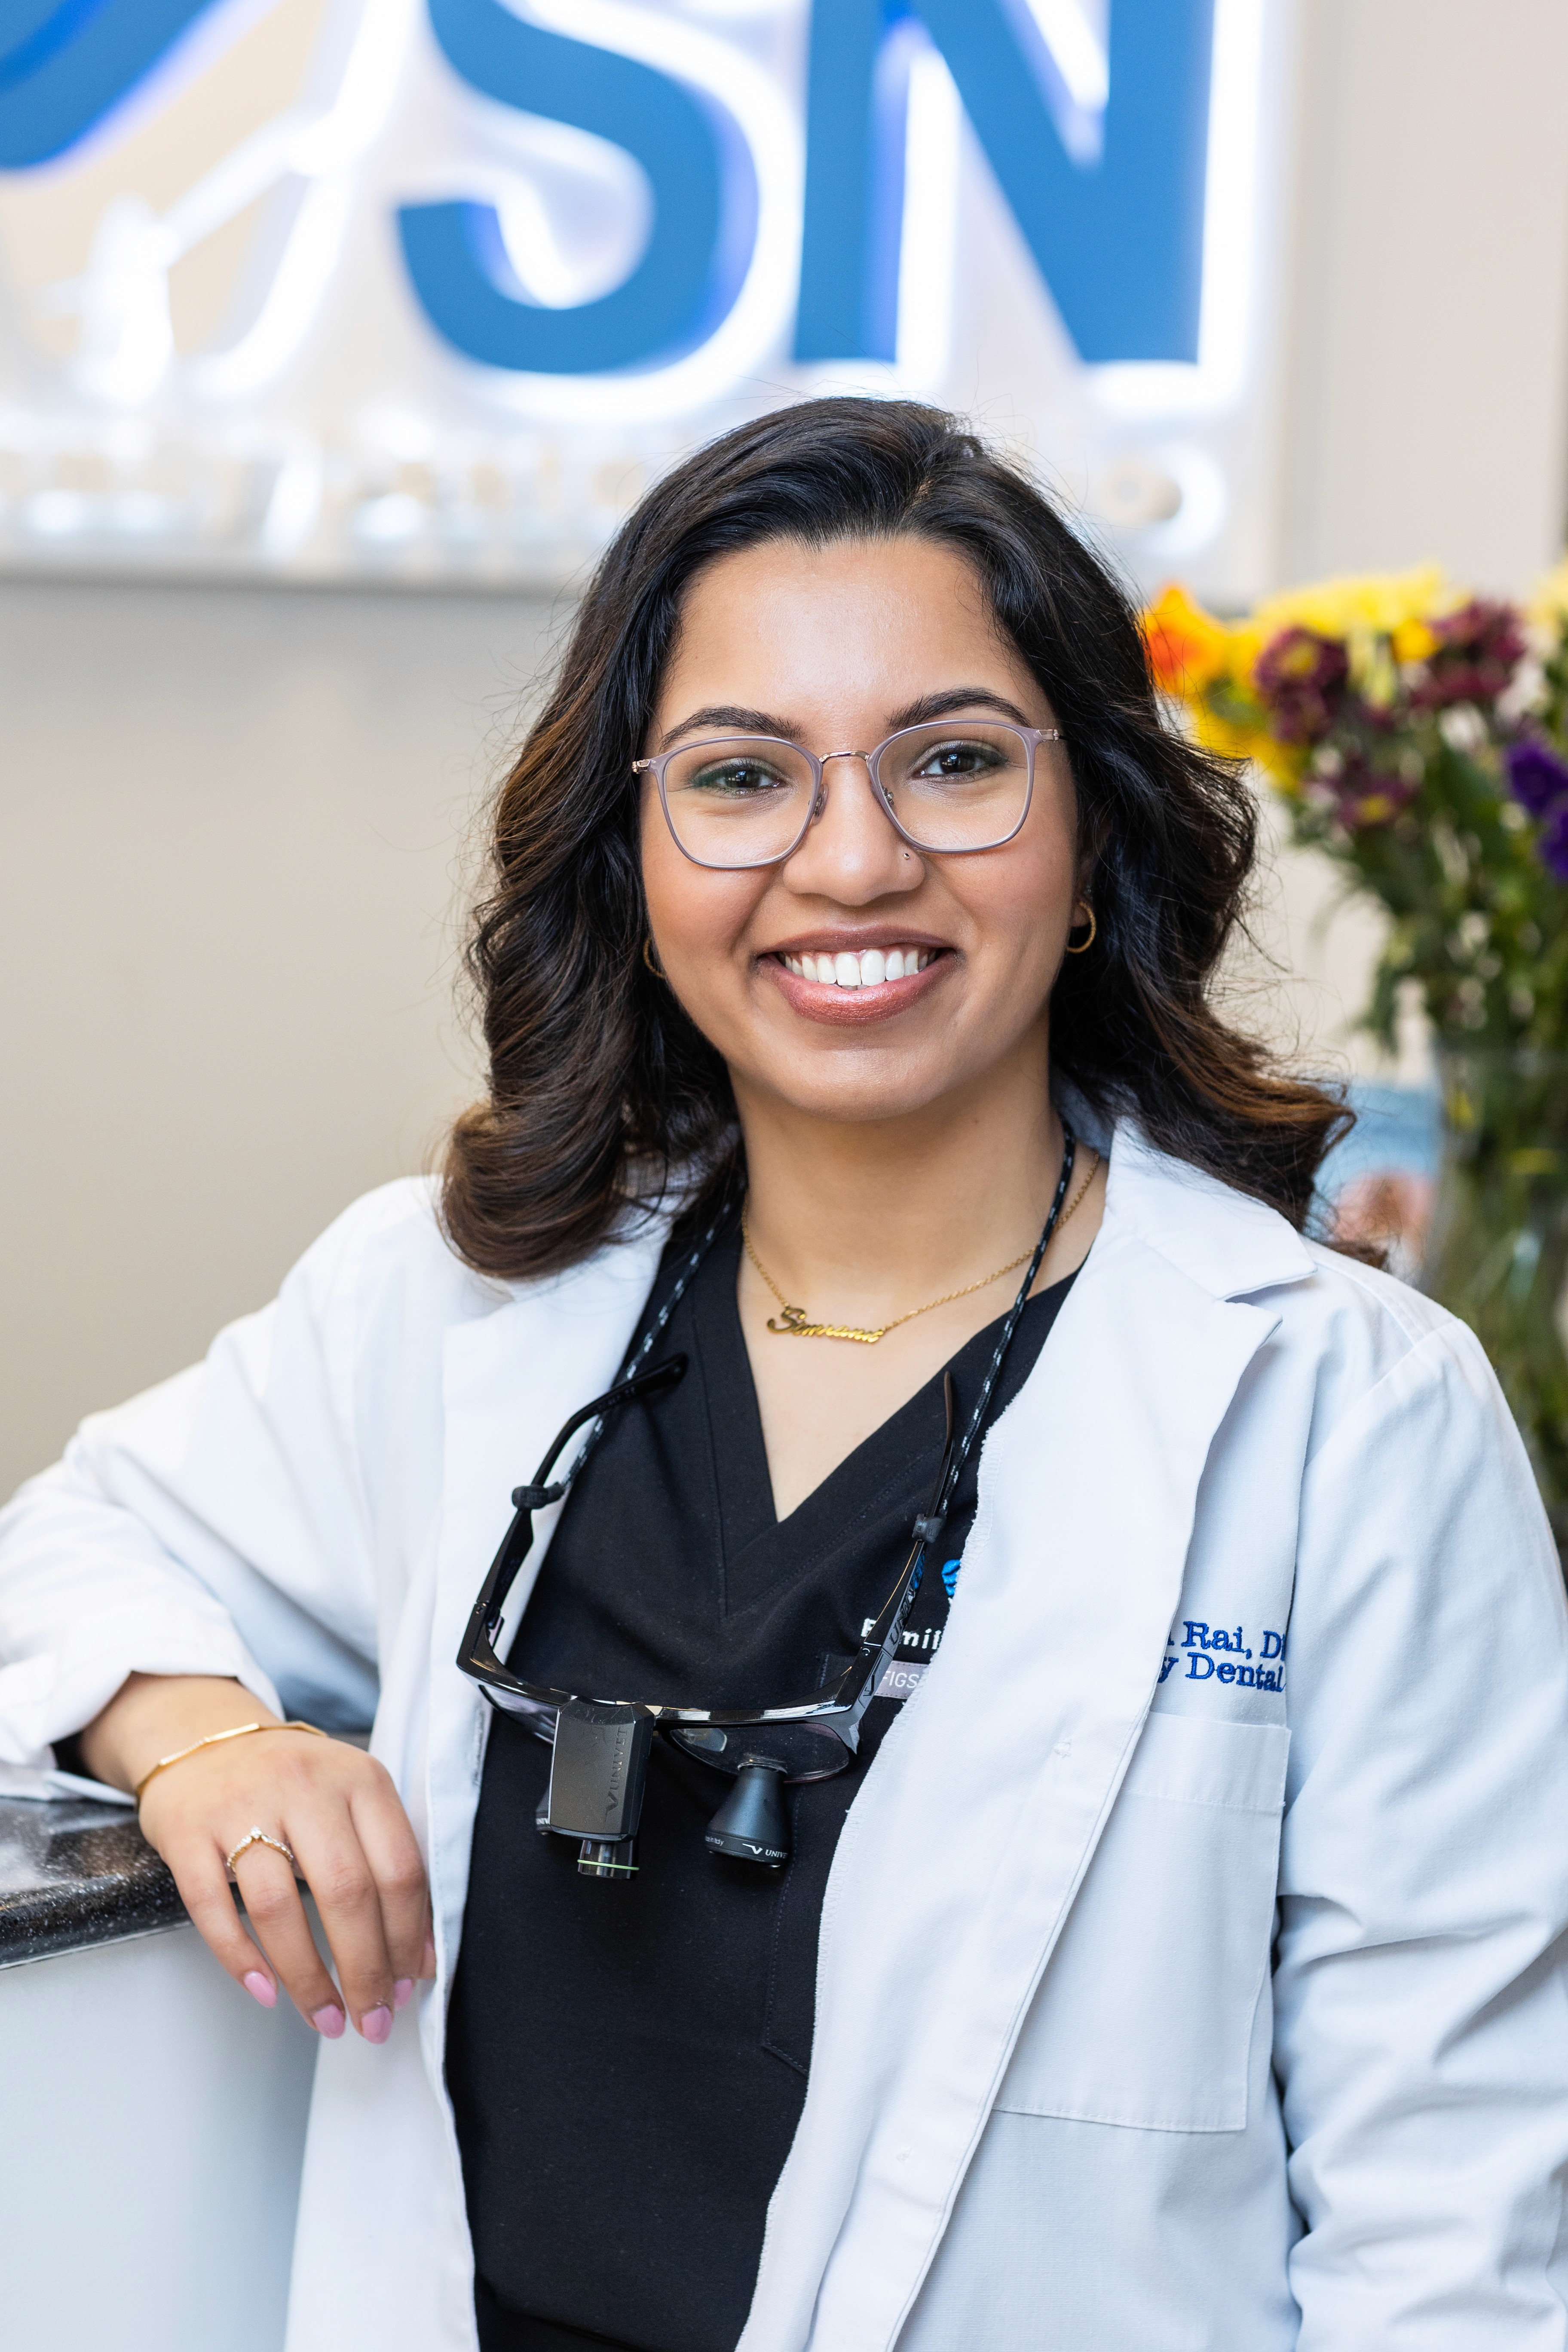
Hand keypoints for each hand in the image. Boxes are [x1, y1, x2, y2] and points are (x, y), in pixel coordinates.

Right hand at [81, 1674, 433, 2040]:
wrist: (206, 1738)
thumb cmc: (292, 1784)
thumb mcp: (351, 1800)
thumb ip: (387, 1864)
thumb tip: (418, 1957)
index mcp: (359, 1780)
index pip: (399, 1868)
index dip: (407, 1938)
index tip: (408, 1987)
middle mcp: (305, 1786)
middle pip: (346, 1892)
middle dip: (364, 1970)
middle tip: (371, 2020)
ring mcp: (242, 1806)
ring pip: (279, 1907)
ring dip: (307, 1978)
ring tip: (326, 2018)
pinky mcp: (188, 1831)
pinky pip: (213, 1906)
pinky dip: (240, 1958)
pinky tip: (266, 1993)